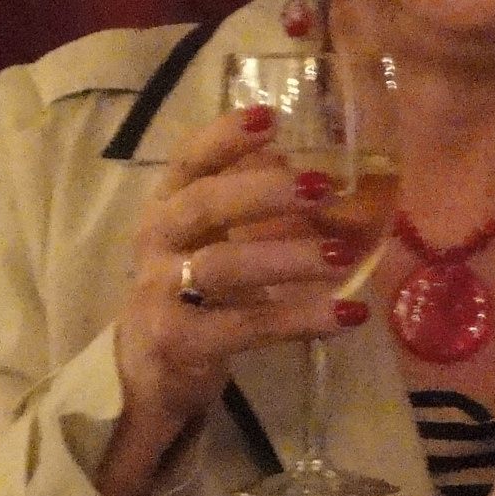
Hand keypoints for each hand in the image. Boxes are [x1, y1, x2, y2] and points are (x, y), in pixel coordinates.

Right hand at [102, 106, 366, 495]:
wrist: (144, 379)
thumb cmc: (190, 297)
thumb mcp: (212, 244)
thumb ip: (247, 205)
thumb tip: (299, 160)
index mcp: (165, 211)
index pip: (186, 162)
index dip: (223, 137)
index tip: (270, 117)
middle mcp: (155, 245)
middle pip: (202, 206)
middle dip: (262, 192)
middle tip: (322, 186)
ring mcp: (160, 295)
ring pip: (222, 267)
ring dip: (288, 257)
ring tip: (345, 255)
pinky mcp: (181, 343)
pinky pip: (245, 327)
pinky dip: (300, 318)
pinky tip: (349, 313)